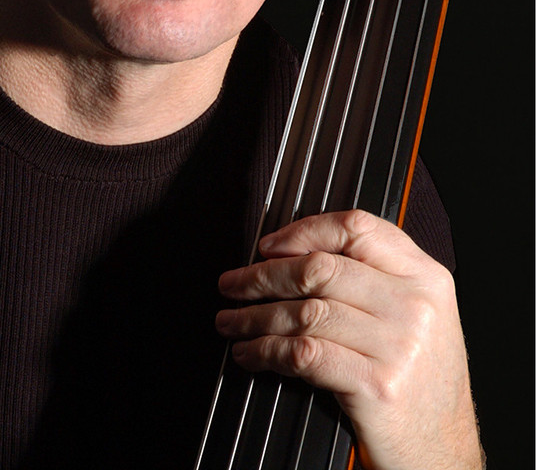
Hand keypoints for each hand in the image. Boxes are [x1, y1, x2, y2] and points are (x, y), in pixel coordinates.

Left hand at [216, 210, 482, 469]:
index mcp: (425, 278)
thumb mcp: (417, 316)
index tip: (269, 246)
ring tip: (232, 322)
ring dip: (255, 316)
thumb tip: (295, 252)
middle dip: (263, 275)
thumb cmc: (420, 383)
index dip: (304, 231)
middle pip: (321, 268)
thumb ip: (373, 278)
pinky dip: (266, 351)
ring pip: (305, 311)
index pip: (357, 228)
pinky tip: (252, 354)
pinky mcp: (377, 386)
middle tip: (233, 284)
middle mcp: (414, 305)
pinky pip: (304, 354)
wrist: (444, 454)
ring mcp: (398, 346)